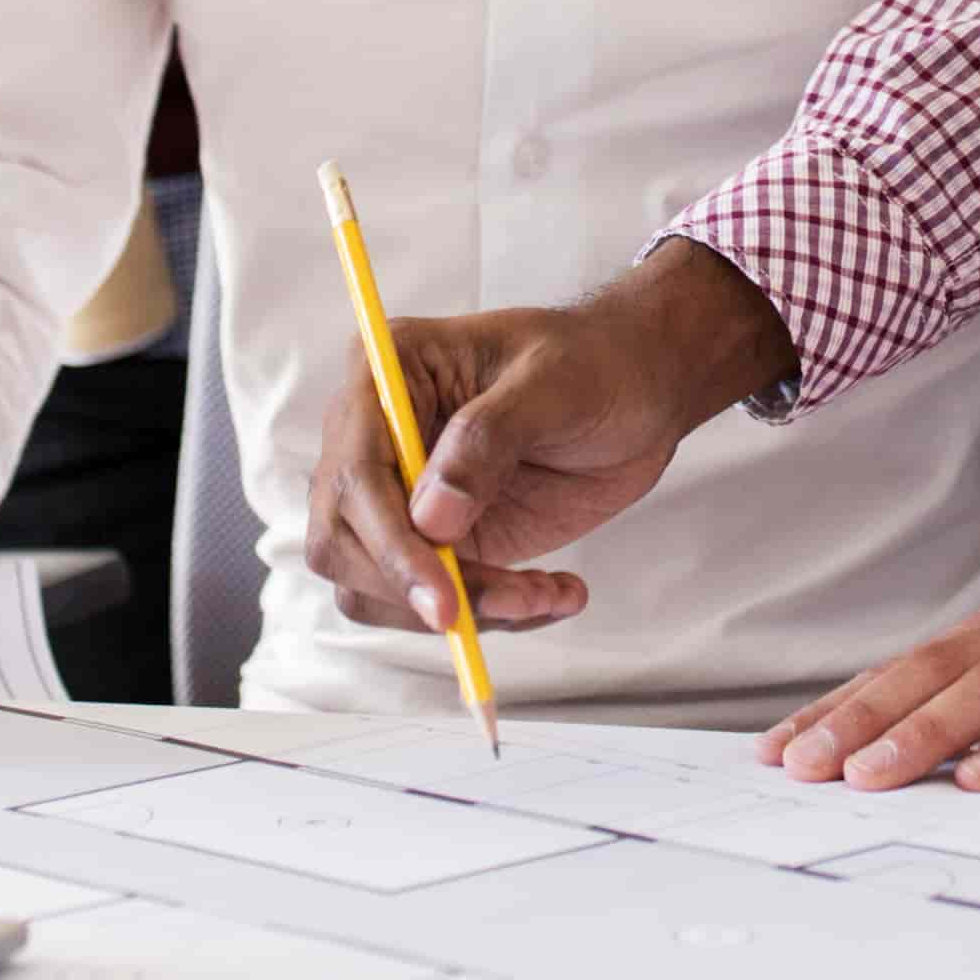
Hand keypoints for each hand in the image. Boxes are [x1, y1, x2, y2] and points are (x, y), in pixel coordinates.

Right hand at [302, 241, 794, 639]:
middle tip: (510, 604)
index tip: (444, 599)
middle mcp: (375, 437)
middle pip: (341, 542)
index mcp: (386, 372)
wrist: (638, 390)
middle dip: (418, 589)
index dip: (390, 545)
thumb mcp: (554, 384)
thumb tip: (430, 518)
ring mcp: (401, 495)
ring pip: (375, 587)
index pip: (353, 474)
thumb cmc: (596, 362)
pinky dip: (490, 617)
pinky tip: (554, 592)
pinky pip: (430, 603)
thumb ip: (488, 439)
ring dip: (460, 610)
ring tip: (547, 593)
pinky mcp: (437, 540)